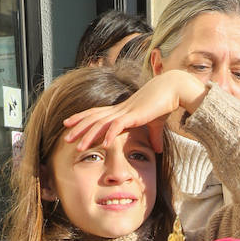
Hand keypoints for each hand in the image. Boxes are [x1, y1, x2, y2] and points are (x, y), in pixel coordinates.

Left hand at [63, 70, 206, 152]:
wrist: (173, 89)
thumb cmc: (165, 104)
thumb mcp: (156, 125)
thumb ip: (154, 138)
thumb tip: (158, 151)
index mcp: (121, 110)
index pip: (96, 114)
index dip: (81, 119)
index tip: (68, 124)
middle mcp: (119, 110)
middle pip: (93, 119)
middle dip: (78, 128)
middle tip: (65, 138)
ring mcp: (125, 112)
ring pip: (101, 124)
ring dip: (89, 136)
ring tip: (78, 147)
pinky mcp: (134, 115)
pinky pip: (117, 126)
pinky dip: (109, 135)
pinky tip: (102, 146)